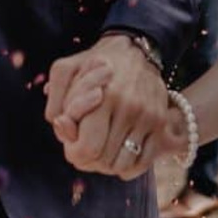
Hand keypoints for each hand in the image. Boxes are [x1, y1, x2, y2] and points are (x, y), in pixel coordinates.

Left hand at [46, 34, 169, 178]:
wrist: (135, 50)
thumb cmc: (94, 64)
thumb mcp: (66, 70)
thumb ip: (56, 100)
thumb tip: (60, 126)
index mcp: (104, 96)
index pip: (87, 148)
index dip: (74, 152)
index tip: (72, 141)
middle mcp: (130, 108)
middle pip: (104, 161)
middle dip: (88, 159)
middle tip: (84, 145)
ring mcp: (148, 117)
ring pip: (122, 165)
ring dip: (107, 164)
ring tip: (100, 148)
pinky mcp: (161, 123)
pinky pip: (143, 163)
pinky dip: (128, 167)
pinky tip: (118, 152)